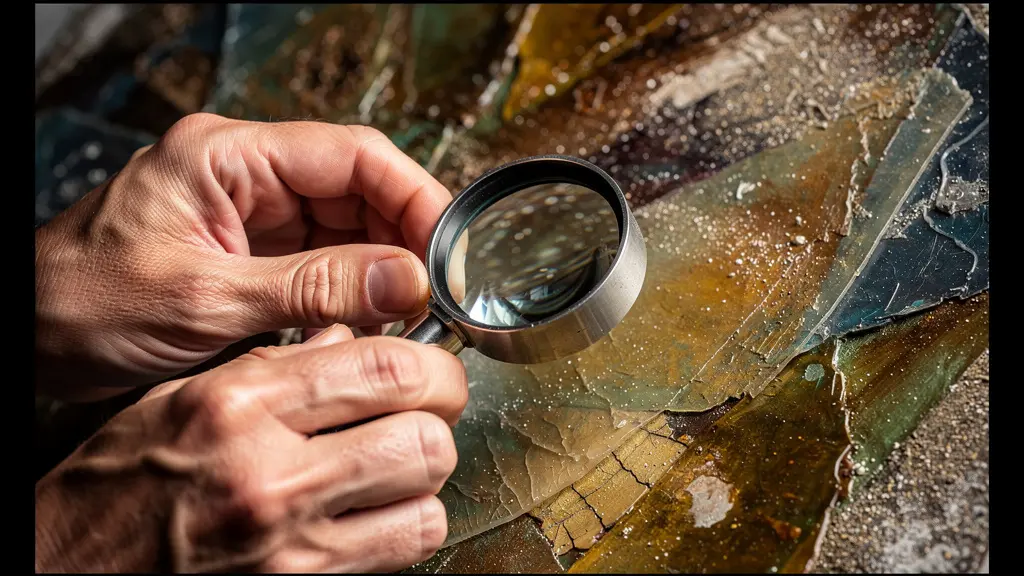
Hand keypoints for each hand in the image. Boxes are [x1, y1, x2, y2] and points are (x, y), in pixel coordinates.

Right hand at [34, 325, 467, 572]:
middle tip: (419, 416)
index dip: (431, 365)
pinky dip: (407, 524)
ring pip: (426, 494)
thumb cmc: (118, 485)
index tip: (430, 369)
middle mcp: (270, 472)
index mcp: (239, 406)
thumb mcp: (182, 399)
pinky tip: (376, 512)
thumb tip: (350, 340)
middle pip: (424, 433)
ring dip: (422, 477)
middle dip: (435, 420)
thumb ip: (274, 367)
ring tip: (393, 466)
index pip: (385, 367)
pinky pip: (405, 548)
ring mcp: (290, 539)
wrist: (71, 570)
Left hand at [35, 113, 458, 400]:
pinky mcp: (249, 255)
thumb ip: (311, 286)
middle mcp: (245, 177)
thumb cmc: (79, 302)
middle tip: (436, 296)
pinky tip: (367, 325)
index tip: (451, 247)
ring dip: (382, 272)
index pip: (353, 156)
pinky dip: (351, 294)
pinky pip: (322, 263)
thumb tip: (404, 279)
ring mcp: (249, 216)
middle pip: (358, 191)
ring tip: (407, 318)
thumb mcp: (203, 299)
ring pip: (347, 230)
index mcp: (228, 156)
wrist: (23, 337)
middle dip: (404, 241)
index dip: (414, 197)